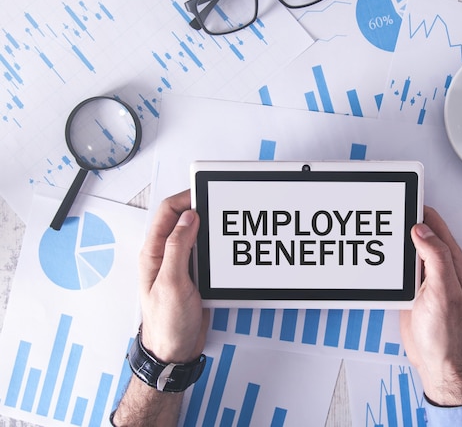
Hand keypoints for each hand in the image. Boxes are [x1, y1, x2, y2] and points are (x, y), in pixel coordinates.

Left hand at [138, 190, 209, 362]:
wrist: (174, 351)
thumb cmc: (166, 324)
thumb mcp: (172, 283)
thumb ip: (178, 248)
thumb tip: (187, 218)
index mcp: (153, 253)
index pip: (167, 213)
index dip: (185, 198)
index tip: (205, 194)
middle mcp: (164, 255)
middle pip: (181, 219)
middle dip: (200, 207)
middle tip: (219, 205)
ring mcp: (179, 264)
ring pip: (194, 234)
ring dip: (208, 226)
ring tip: (223, 222)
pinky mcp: (192, 275)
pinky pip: (203, 252)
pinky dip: (214, 245)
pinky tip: (223, 247)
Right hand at [400, 206, 461, 405]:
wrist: (434, 359)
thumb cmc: (445, 331)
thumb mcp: (444, 290)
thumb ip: (436, 257)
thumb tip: (423, 230)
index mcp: (452, 262)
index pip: (436, 226)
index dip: (421, 210)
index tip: (405, 200)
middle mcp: (439, 266)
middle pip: (421, 233)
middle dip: (406, 220)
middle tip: (387, 210)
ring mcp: (425, 277)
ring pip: (409, 248)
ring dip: (397, 239)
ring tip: (381, 227)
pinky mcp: (411, 288)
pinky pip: (400, 266)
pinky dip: (391, 257)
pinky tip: (382, 255)